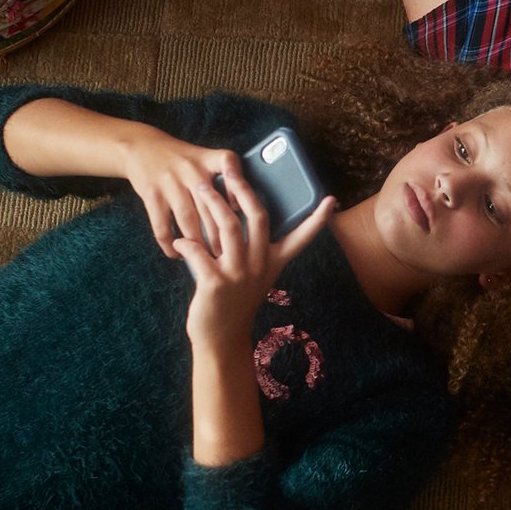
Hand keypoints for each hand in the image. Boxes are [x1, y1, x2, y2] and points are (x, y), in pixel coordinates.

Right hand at [114, 133, 247, 259]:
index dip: (237, 185)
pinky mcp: (152, 195)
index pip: (228, 162)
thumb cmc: (181, 159)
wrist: (142, 148)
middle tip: (232, 256)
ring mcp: (170, 183)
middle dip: (223, 234)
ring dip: (199, 244)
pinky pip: (162, 226)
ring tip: (209, 260)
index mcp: (207, 159)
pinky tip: (178, 254)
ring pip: (188, 220)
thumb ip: (223, 176)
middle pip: (211, 205)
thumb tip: (242, 209)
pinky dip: (170, 244)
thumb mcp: (203, 157)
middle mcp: (191, 170)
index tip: (240, 209)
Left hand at [173, 179, 337, 341]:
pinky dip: (187, 243)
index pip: (300, 237)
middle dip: (243, 189)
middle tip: (229, 170)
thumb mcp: (253, 276)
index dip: (316, 219)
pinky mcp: (215, 283)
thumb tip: (240, 218)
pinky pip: (199, 253)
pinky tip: (179, 240)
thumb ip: (252, 251)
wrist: (221, 339)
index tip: (330, 200)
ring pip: (229, 227)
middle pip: (258, 217)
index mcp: (272, 262)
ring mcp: (238, 274)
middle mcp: (259, 265)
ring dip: (214, 203)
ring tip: (200, 188)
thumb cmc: (234, 302)